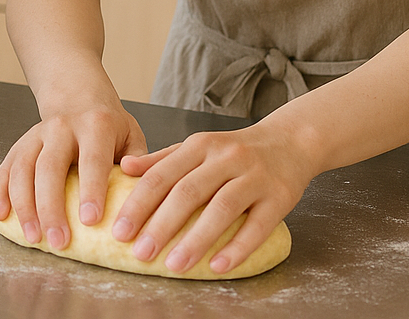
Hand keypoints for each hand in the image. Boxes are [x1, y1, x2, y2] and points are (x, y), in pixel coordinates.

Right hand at [0, 99, 147, 251]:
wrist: (77, 96)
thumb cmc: (109, 126)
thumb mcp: (131, 134)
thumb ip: (138, 162)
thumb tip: (140, 193)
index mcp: (95, 125)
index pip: (92, 159)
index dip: (91, 189)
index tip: (91, 220)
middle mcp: (61, 127)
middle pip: (50, 167)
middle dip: (52, 207)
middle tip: (59, 241)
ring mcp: (35, 135)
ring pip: (23, 169)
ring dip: (24, 206)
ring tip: (33, 237)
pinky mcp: (19, 145)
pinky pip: (4, 169)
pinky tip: (2, 215)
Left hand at [111, 121, 313, 273]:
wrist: (289, 142)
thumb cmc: (235, 151)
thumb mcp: (197, 147)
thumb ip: (162, 159)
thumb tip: (125, 169)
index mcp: (200, 145)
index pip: (162, 176)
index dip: (139, 204)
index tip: (119, 230)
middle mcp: (226, 158)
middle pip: (188, 192)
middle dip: (161, 225)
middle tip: (140, 253)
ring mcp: (254, 177)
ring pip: (221, 209)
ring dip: (196, 239)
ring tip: (174, 265)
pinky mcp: (279, 197)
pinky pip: (257, 225)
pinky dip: (237, 248)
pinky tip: (218, 266)